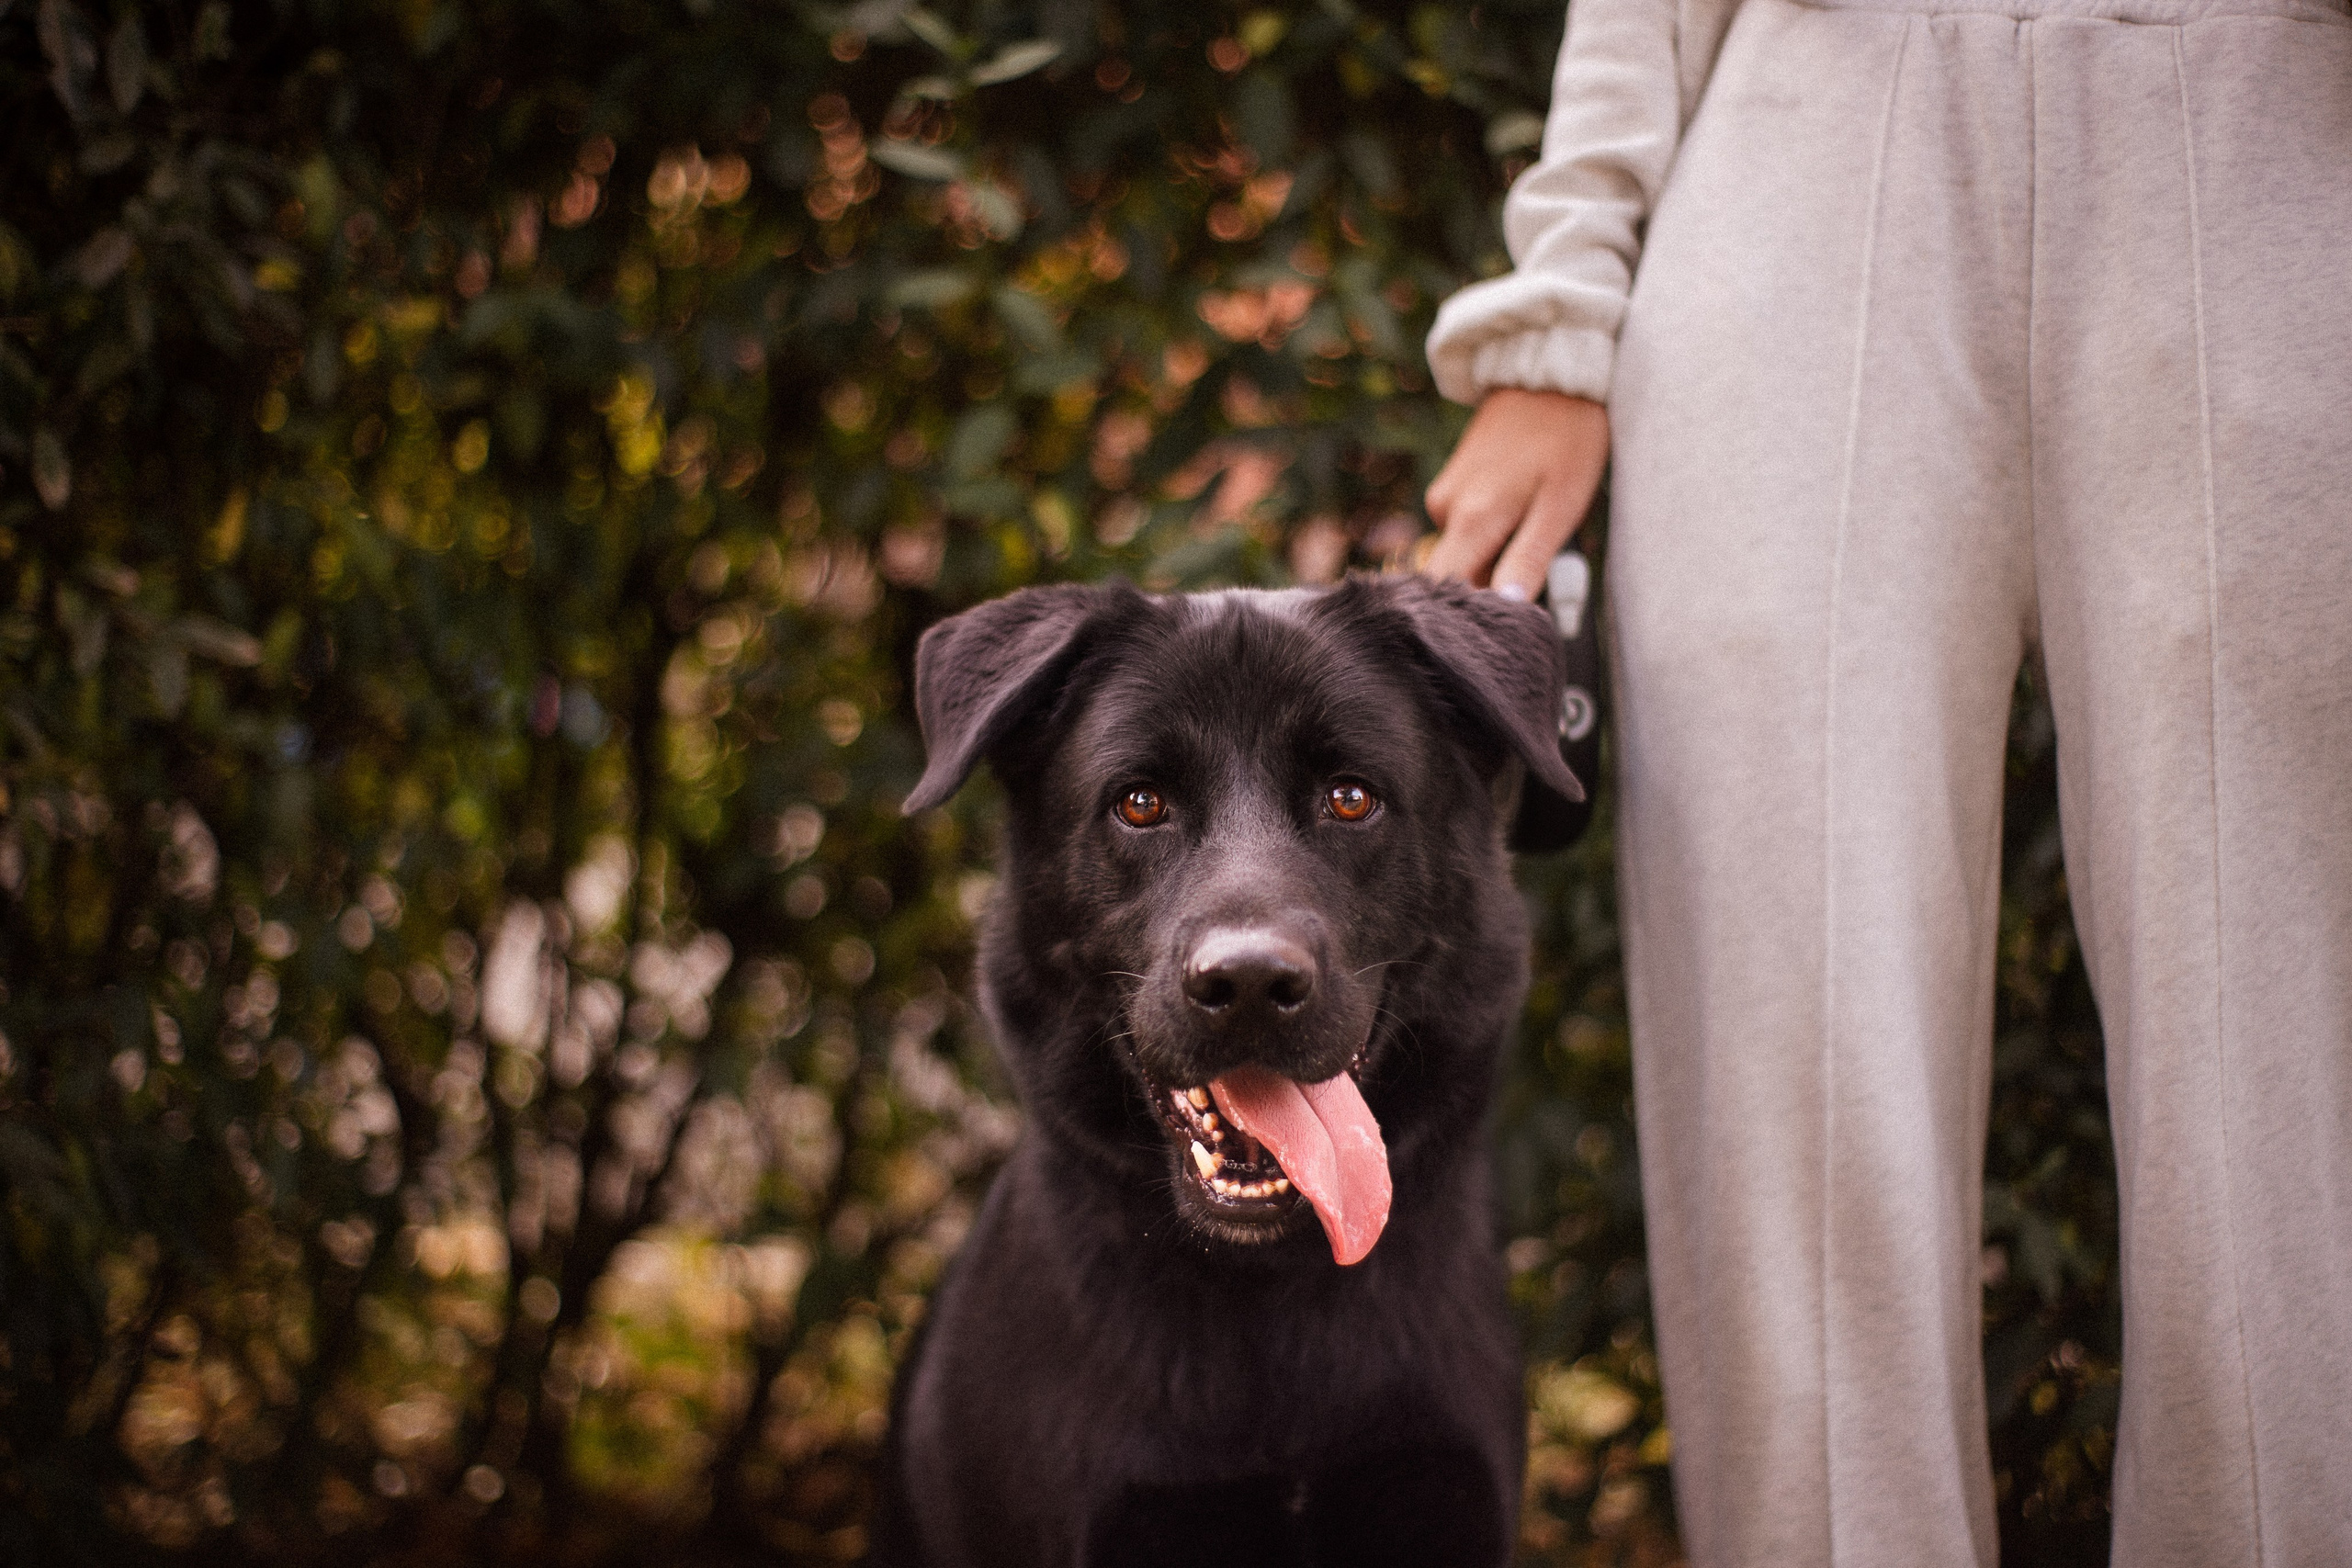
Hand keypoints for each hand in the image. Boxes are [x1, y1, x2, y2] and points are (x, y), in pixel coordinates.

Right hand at [1423, 389, 1609, 598]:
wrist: (1551, 374)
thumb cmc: (1567, 439)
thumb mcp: (1560, 506)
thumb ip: (1529, 560)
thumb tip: (1507, 609)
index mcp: (1470, 520)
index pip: (1447, 593)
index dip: (1471, 614)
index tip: (1504, 619)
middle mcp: (1444, 509)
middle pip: (1454, 576)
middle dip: (1489, 584)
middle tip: (1534, 568)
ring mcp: (1443, 494)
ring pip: (1464, 550)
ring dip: (1495, 553)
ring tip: (1534, 525)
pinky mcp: (1450, 483)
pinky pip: (1465, 526)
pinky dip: (1491, 530)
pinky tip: (1519, 506)